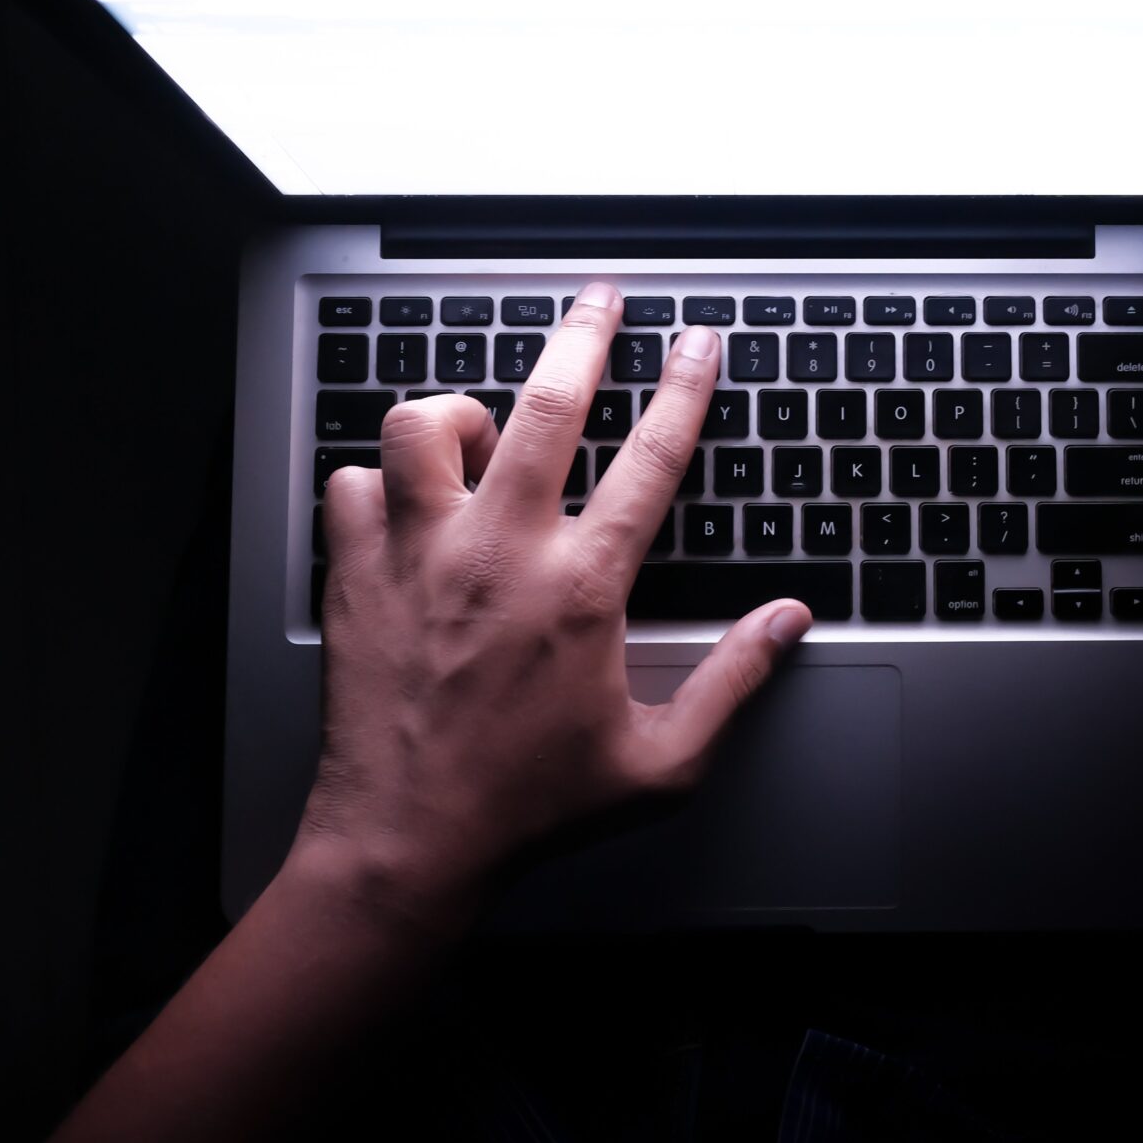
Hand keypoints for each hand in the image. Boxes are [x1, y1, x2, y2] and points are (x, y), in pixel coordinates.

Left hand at [299, 280, 809, 931]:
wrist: (406, 845)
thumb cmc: (531, 808)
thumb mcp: (661, 763)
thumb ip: (734, 681)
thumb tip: (790, 621)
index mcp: (580, 589)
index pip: (652, 459)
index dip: (685, 388)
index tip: (699, 344)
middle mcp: (499, 553)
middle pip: (545, 401)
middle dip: (582, 332)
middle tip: (599, 298)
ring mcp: (418, 557)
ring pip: (423, 424)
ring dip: (458, 414)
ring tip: (482, 432)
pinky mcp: (355, 577)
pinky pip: (352, 486)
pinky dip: (376, 483)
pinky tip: (403, 507)